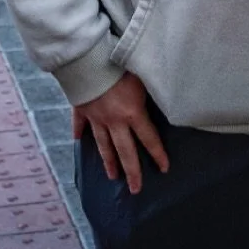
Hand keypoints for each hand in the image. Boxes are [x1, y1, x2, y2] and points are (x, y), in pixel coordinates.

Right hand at [72, 72, 167, 194]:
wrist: (87, 58)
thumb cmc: (119, 63)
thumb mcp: (142, 76)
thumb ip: (153, 90)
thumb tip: (169, 95)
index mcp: (132, 113)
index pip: (149, 139)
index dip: (158, 155)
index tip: (164, 168)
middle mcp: (114, 121)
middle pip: (125, 151)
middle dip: (132, 172)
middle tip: (136, 189)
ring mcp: (95, 117)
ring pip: (103, 144)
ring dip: (108, 161)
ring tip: (112, 175)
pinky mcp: (81, 108)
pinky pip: (80, 124)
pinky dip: (79, 132)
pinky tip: (78, 140)